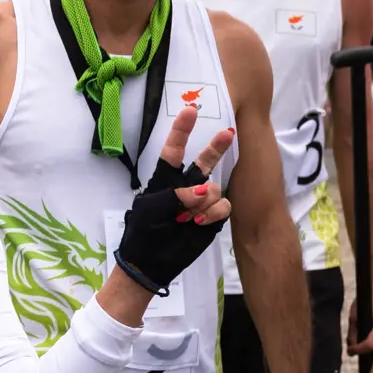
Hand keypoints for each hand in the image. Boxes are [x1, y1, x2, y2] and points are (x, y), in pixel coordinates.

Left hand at [113, 107, 235, 290]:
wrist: (151, 262)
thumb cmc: (144, 231)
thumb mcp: (151, 209)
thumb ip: (176, 195)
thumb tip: (204, 190)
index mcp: (164, 179)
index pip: (173, 151)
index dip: (182, 131)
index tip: (189, 110)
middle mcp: (186, 186)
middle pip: (204, 161)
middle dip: (216, 147)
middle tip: (228, 132)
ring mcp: (201, 202)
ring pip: (215, 189)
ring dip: (203, 203)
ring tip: (186, 218)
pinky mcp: (213, 217)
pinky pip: (223, 207)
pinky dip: (212, 214)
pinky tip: (198, 223)